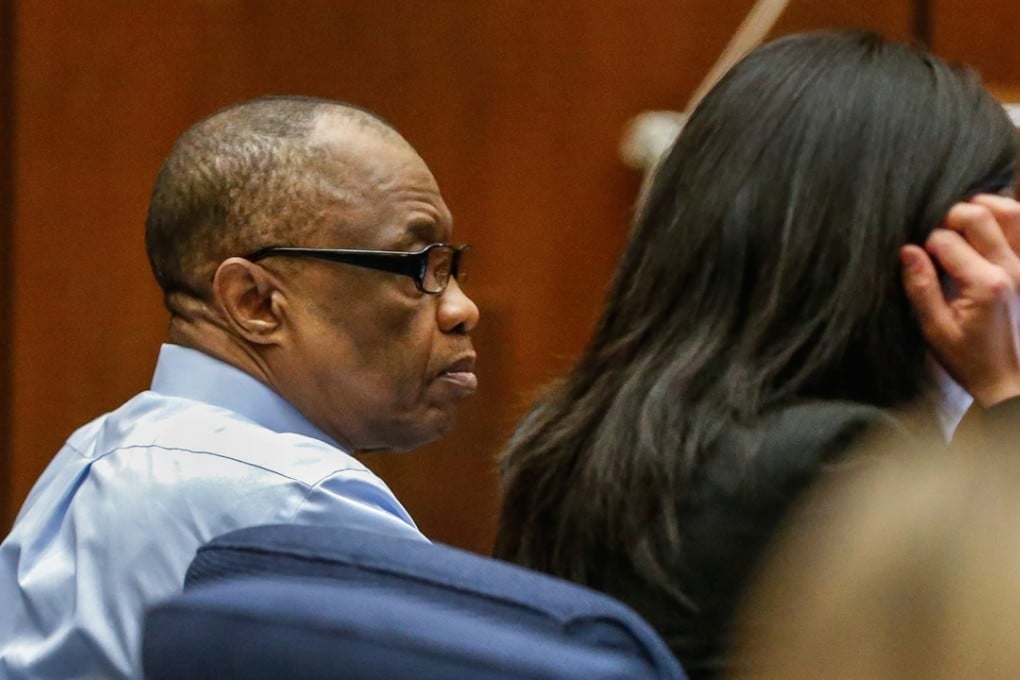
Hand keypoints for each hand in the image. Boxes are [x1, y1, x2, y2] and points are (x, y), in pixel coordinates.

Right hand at [901, 195, 1019, 405]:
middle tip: (937, 237)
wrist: (1009, 378)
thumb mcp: (935, 329)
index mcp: (984, 284)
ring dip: (982, 207)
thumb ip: (921, 287)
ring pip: (1010, 211)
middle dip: (949, 218)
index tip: (920, 260)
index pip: (945, 241)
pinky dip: (1008, 216)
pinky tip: (989, 224)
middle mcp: (1011, 268)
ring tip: (962, 221)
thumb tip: (907, 250)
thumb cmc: (968, 358)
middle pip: (978, 216)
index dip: (925, 244)